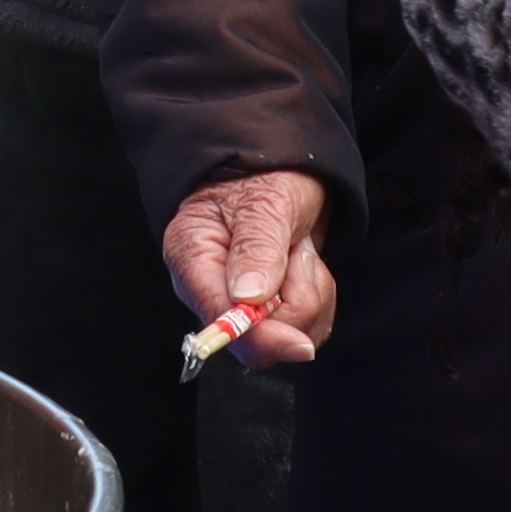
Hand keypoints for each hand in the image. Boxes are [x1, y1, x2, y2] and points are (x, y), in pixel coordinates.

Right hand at [164, 173, 332, 362]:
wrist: (281, 167)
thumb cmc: (263, 174)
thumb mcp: (264, 202)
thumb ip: (257, 249)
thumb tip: (246, 299)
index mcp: (192, 258)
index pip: (219, 318)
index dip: (260, 337)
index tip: (299, 344)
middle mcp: (211, 288)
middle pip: (258, 336)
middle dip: (296, 299)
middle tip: (297, 251)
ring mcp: (240, 303)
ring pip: (290, 332)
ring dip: (310, 290)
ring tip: (298, 248)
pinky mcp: (268, 309)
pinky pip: (307, 324)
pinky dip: (318, 293)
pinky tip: (303, 261)